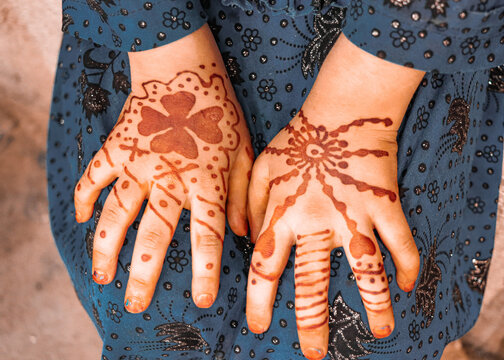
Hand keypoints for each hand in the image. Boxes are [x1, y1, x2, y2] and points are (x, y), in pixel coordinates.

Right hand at [74, 25, 253, 311]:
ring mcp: (138, 164)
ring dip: (106, 248)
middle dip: (144, 274)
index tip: (200, 301)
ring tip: (101, 277)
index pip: (206, 235)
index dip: (204, 271)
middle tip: (136, 305)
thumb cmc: (220, 112)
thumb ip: (243, 194)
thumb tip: (242, 234)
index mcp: (206, 181)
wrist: (184, 69)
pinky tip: (80, 219)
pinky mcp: (116, 149)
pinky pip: (93, 178)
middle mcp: (169, 179)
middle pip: (154, 235)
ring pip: (116, 214)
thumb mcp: (245, 152)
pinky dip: (84, 198)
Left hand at [246, 34, 423, 359]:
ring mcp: (354, 216)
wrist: (341, 110)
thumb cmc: (297, 137)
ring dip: (374, 304)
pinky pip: (400, 241)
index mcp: (283, 215)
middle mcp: (316, 224)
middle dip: (311, 322)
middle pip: (313, 282)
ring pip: (365, 270)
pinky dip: (407, 264)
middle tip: (313, 353)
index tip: (259, 326)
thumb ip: (245, 202)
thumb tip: (241, 238)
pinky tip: (407, 285)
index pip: (266, 269)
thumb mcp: (258, 164)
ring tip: (382, 332)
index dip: (260, 301)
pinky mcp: (384, 205)